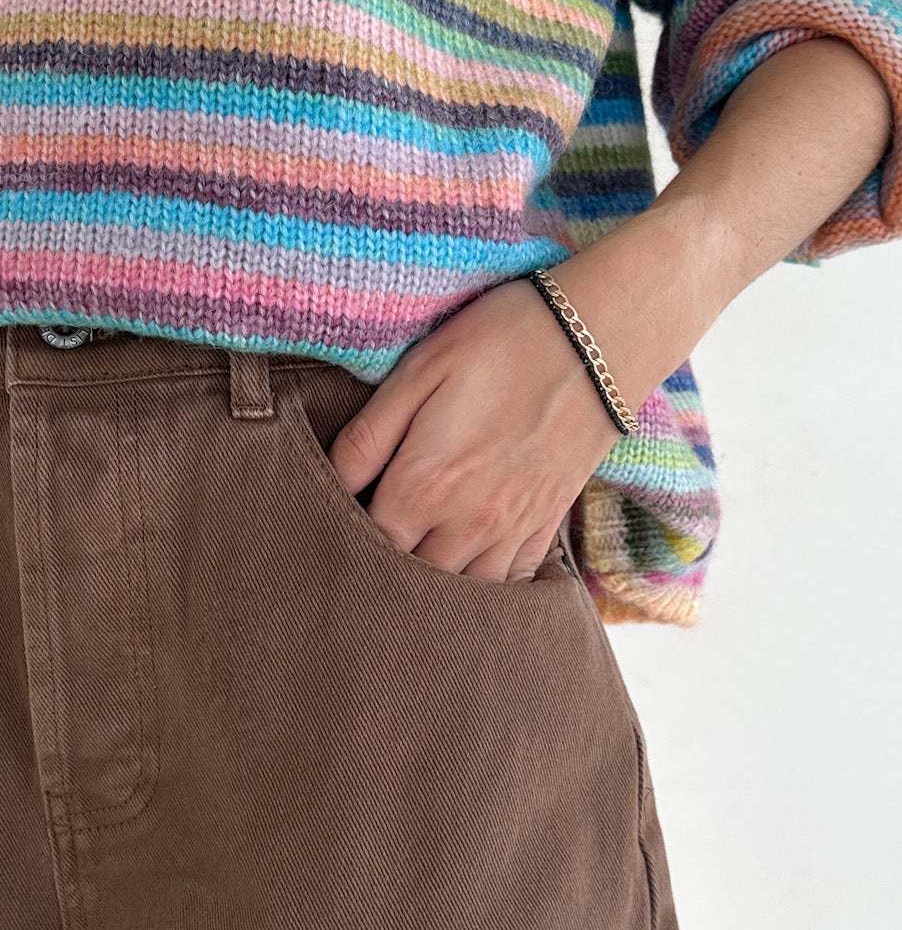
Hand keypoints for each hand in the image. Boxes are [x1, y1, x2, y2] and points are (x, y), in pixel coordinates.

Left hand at [326, 278, 622, 581]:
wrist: (600, 340)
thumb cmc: (500, 342)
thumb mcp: (419, 372)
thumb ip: (368, 436)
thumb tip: (329, 482)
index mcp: (425, 485)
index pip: (369, 546)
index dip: (345, 544)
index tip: (331, 532)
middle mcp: (468, 522)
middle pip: (412, 581)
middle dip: (386, 573)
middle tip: (365, 557)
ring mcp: (513, 529)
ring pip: (462, 590)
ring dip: (436, 586)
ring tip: (414, 569)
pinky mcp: (547, 523)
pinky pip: (512, 580)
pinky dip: (487, 585)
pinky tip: (470, 570)